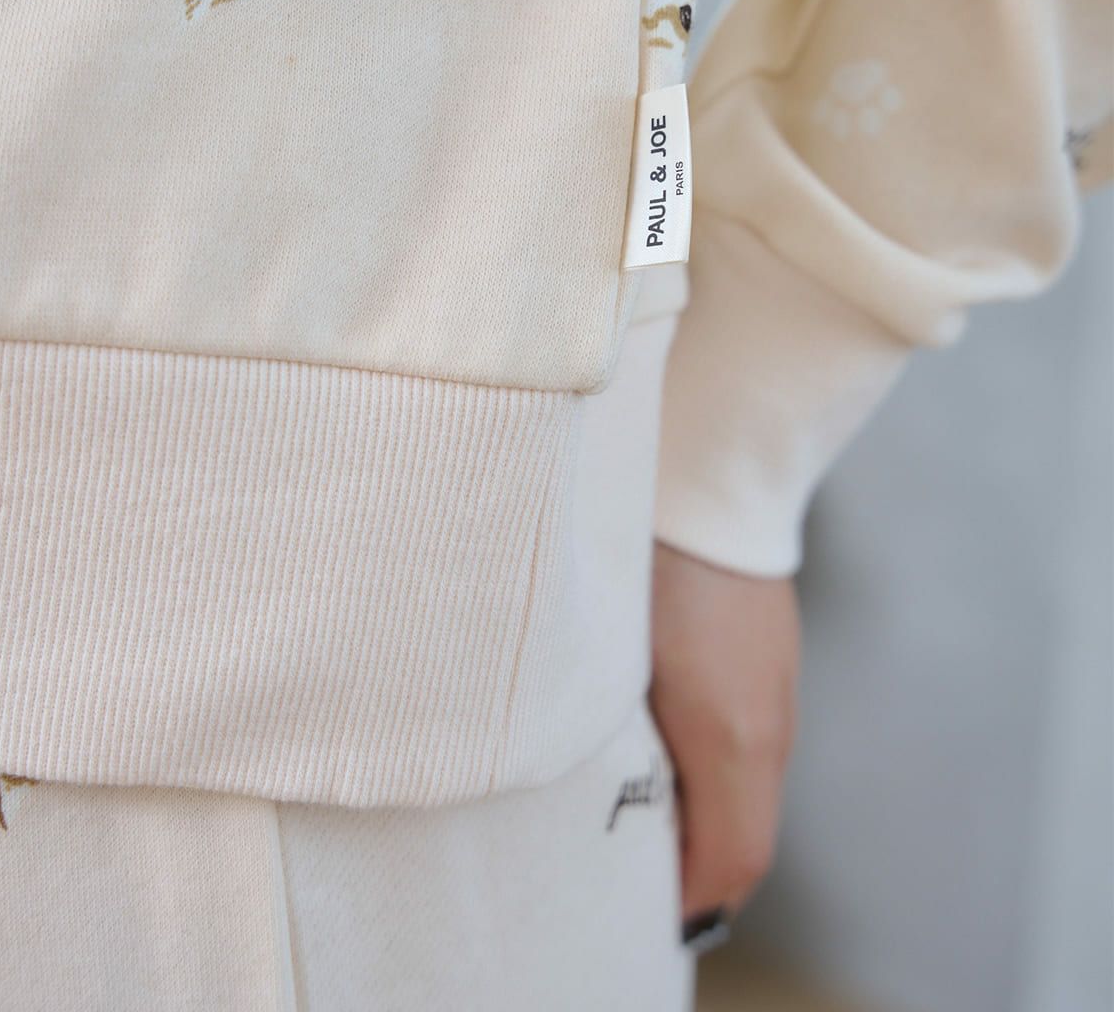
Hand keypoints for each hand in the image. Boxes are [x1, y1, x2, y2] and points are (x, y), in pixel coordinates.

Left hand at [649, 541, 800, 934]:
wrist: (711, 486)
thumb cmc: (650, 565)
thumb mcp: (616, 657)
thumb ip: (618, 738)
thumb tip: (612, 798)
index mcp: (732, 737)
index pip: (730, 863)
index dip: (684, 900)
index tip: (633, 905)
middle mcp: (770, 728)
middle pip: (746, 842)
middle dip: (694, 872)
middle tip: (632, 875)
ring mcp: (779, 696)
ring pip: (753, 799)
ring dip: (706, 824)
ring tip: (644, 820)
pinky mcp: (775, 670)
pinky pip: (757, 755)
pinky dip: (719, 780)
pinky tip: (672, 755)